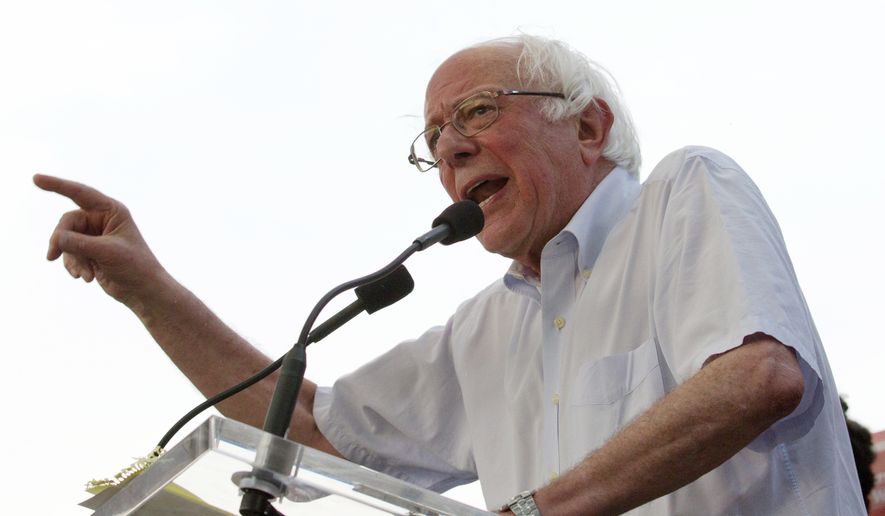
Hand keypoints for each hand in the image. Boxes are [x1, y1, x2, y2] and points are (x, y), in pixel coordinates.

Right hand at [34, 174, 165, 306]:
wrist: (143, 290)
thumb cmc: (134, 266)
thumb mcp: (107, 252)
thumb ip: (79, 244)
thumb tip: (56, 238)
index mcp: (112, 210)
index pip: (80, 193)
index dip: (57, 185)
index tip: (35, 178)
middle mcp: (102, 219)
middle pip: (67, 223)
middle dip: (61, 241)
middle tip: (52, 255)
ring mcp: (94, 235)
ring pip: (66, 240)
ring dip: (72, 259)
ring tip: (85, 275)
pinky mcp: (89, 251)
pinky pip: (69, 254)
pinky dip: (74, 266)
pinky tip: (85, 278)